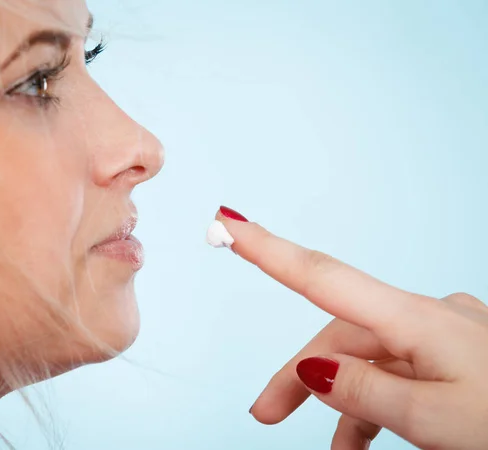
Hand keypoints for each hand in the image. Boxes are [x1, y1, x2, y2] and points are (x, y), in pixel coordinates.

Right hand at [216, 206, 487, 449]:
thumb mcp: (436, 423)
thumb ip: (365, 391)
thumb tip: (312, 367)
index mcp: (418, 319)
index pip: (323, 274)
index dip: (268, 249)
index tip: (227, 223)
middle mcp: (427, 315)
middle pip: (338, 332)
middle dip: (299, 375)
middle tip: (264, 415)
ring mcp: (442, 334)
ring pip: (367, 356)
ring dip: (343, 402)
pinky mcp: (454, 354)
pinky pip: (399, 370)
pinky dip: (377, 402)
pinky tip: (372, 437)